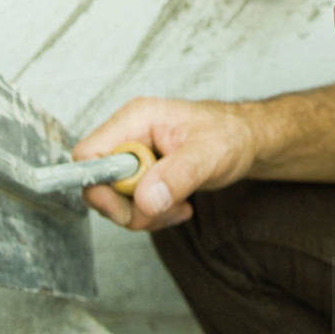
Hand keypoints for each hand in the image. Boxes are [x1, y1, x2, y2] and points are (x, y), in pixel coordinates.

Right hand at [72, 97, 256, 230]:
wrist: (246, 141)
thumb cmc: (230, 135)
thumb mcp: (209, 154)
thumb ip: (177, 175)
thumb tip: (146, 200)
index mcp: (136, 120)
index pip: (88, 155)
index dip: (100, 186)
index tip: (130, 206)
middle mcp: (128, 136)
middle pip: (99, 184)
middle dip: (129, 208)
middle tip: (164, 209)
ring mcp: (134, 156)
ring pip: (115, 200)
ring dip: (146, 214)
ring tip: (180, 204)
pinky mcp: (142, 173)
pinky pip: (132, 204)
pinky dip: (154, 214)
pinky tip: (179, 204)